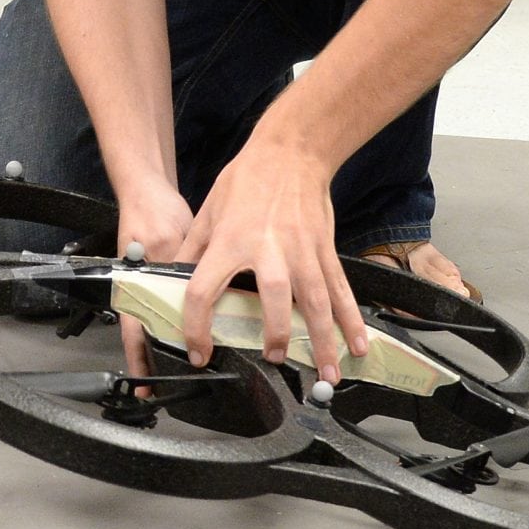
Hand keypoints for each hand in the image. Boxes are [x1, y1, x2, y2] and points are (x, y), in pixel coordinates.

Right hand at [114, 179, 193, 379]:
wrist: (148, 190)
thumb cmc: (149, 211)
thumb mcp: (166, 240)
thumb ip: (178, 268)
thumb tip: (194, 296)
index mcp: (133, 285)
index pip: (134, 332)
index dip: (141, 361)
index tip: (146, 386)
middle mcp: (140, 290)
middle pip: (146, 334)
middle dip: (157, 361)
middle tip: (166, 388)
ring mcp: (153, 284)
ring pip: (162, 323)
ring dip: (172, 342)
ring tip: (188, 364)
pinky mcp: (166, 276)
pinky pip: (174, 305)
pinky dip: (185, 320)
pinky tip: (203, 328)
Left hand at [173, 138, 369, 384]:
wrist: (291, 153)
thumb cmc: (245, 181)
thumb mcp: (207, 211)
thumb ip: (191, 250)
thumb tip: (170, 279)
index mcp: (229, 241)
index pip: (204, 289)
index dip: (196, 325)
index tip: (198, 351)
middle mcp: (269, 249)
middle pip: (274, 298)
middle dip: (276, 332)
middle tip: (273, 359)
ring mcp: (302, 251)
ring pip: (316, 302)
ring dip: (323, 341)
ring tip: (326, 375)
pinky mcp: (325, 251)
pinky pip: (340, 290)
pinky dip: (351, 320)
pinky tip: (358, 346)